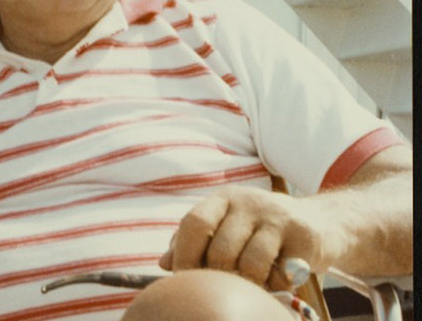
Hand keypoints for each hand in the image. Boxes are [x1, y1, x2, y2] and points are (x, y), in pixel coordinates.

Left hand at [159, 186, 324, 290]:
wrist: (322, 221)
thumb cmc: (261, 230)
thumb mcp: (227, 226)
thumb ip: (194, 242)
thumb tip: (164, 263)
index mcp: (224, 199)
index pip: (195, 222)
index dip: (185, 254)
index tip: (184, 279)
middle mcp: (249, 202)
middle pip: (221, 249)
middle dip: (218, 276)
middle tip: (224, 286)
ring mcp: (278, 218)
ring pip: (250, 264)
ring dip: (249, 283)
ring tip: (253, 282)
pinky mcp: (304, 237)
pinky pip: (281, 275)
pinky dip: (276, 285)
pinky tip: (278, 278)